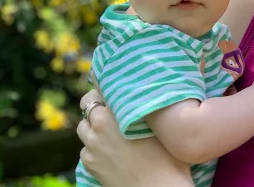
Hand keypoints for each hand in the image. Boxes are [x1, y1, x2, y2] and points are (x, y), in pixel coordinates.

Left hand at [77, 90, 193, 186]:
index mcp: (114, 112)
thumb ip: (147, 105)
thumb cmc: (168, 155)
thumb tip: (145, 91)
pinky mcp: (90, 165)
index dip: (106, 88)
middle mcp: (98, 127)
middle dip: (98, 106)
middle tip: (114, 108)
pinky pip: (86, 148)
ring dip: (94, 126)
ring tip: (112, 131)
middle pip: (87, 106)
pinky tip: (111, 150)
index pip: (98, 90)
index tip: (116, 90)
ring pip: (84, 128)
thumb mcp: (161, 123)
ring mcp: (91, 148)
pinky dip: (94, 146)